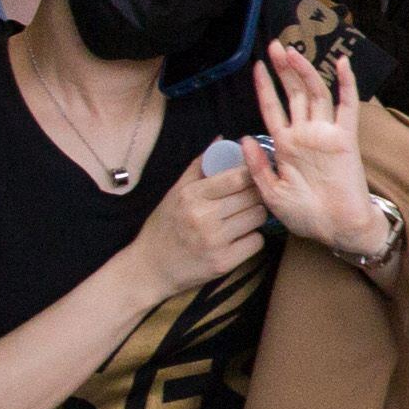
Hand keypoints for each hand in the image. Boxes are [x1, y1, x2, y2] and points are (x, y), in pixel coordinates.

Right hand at [129, 138, 270, 300]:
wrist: (150, 268)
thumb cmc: (164, 226)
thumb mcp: (175, 193)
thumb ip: (199, 165)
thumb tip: (222, 139)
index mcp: (191, 195)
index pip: (237, 176)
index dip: (252, 172)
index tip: (253, 174)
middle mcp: (203, 217)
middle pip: (252, 196)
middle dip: (256, 194)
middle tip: (250, 197)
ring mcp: (214, 241)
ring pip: (258, 217)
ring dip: (256, 215)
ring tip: (243, 217)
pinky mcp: (223, 263)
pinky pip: (257, 242)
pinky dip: (252, 238)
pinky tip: (239, 237)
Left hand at [247, 43, 387, 260]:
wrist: (336, 229)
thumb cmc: (305, 215)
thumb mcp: (271, 193)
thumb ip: (257, 166)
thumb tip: (245, 136)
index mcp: (286, 145)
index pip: (272, 109)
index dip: (264, 87)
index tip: (256, 66)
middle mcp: (305, 134)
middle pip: (293, 93)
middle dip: (283, 69)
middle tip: (274, 45)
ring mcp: (326, 133)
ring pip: (315, 93)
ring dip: (305, 71)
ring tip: (293, 50)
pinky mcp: (345, 138)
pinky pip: (347, 106)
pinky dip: (346, 84)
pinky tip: (341, 64)